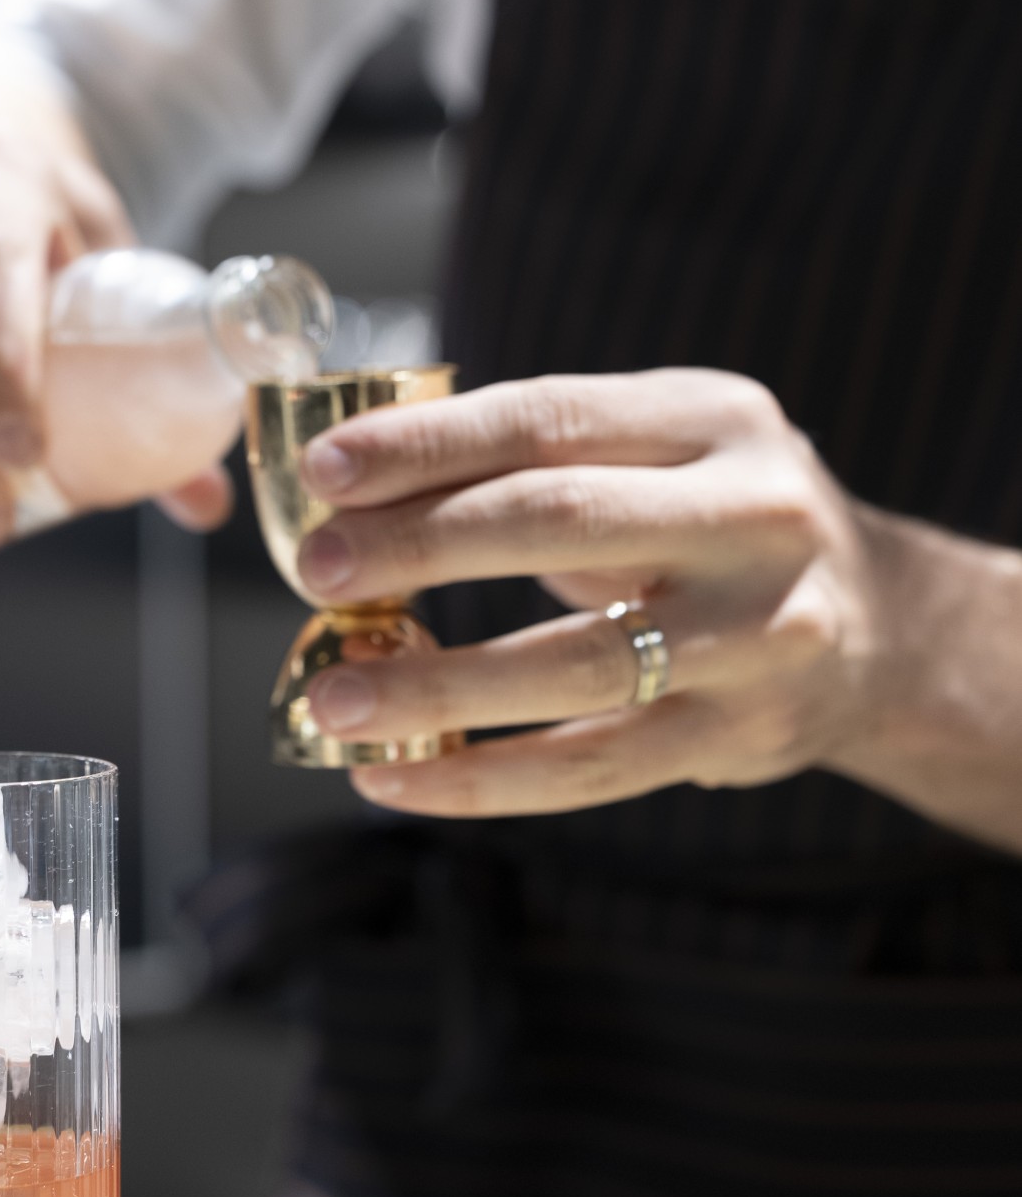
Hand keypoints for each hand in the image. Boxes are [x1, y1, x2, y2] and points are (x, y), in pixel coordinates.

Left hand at [295, 369, 892, 818]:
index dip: (429, 443)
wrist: (881, 629)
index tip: (324, 469)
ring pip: (575, 664)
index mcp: (713, 417)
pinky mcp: (741, 736)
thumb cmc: (711, 523)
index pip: (550, 418)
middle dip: (422, 543)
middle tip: (315, 569)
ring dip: (436, 684)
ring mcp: (758, 634)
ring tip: (333, 699)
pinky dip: (481, 779)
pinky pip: (591, 767)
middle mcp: (753, 516)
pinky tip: (394, 779)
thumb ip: (535, 457)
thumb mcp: (658, 451)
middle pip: (561, 519)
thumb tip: (348, 490)